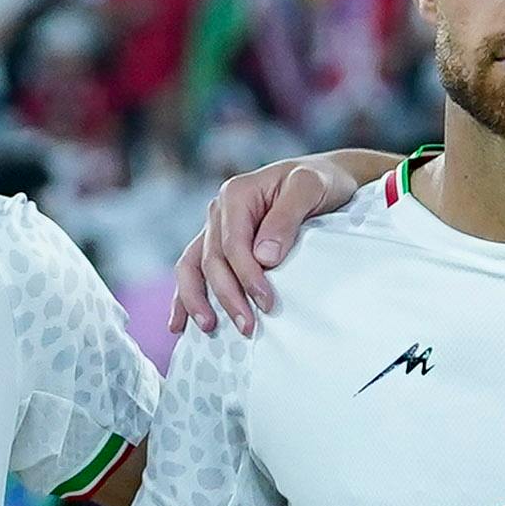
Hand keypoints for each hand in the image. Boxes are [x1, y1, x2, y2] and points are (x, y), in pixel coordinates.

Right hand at [166, 151, 365, 334]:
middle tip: (248, 327)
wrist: (324, 177)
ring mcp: (215, 230)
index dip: (246, 276)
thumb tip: (264, 257)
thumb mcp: (309, 189)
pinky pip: (194, 272)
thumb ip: (285, 219)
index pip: (233, 244)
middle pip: (211, 261)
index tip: (267, 303)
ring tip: (208, 328)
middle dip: (227, 296)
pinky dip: (185, 298)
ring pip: (192, 268)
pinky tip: (180, 325)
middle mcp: (218, 212)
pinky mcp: (220, 246)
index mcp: (236, 195)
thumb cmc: (319, 180)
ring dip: (196, 301)